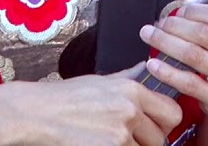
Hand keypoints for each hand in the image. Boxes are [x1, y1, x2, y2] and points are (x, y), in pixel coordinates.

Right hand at [0, 69, 181, 144]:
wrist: (34, 114)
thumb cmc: (62, 98)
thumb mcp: (98, 81)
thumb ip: (127, 79)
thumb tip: (143, 70)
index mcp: (131, 90)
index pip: (172, 111)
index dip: (165, 123)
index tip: (155, 126)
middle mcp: (130, 111)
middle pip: (162, 138)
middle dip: (150, 141)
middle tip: (131, 139)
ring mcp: (119, 135)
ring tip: (108, 140)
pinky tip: (98, 144)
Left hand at [138, 0, 207, 125]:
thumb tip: (189, 2)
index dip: (197, 11)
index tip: (179, 11)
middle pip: (206, 35)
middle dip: (176, 26)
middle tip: (160, 24)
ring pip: (195, 56)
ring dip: (166, 43)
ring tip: (150, 36)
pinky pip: (189, 83)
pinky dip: (167, 71)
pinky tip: (153, 64)